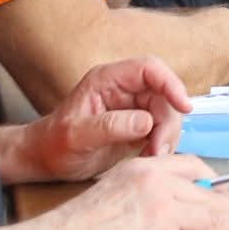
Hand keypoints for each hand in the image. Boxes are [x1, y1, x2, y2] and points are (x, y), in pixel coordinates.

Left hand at [16, 57, 193, 183]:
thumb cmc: (52, 144)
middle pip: (164, 95)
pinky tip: (149, 158)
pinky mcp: (137, 125)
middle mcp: (124, 89)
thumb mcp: (76, 136)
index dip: (171, 83)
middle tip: (159, 149)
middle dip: (168, 122)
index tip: (184, 106)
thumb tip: (146, 121)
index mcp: (108, 80)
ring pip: (167, 113)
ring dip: (166, 136)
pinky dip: (162, 145)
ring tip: (151, 157)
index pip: (149, 69)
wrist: (44, 161)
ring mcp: (132, 107)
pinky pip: (161, 129)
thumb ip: (109, 126)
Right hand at [56, 154, 228, 229]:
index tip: (227, 194)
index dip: (214, 183)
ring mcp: (164, 215)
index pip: (192, 168)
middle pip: (210, 196)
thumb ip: (144, 193)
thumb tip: (170, 209)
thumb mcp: (113, 188)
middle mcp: (160, 186)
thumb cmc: (79, 225)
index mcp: (146, 168)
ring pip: (214, 220)